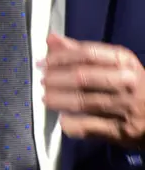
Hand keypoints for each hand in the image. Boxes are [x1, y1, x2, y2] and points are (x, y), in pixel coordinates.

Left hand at [41, 33, 144, 147]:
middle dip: (56, 79)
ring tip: (45, 98)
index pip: (87, 54)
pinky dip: (71, 123)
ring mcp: (126, 106)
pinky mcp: (122, 130)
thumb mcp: (112, 64)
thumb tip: (51, 38)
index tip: (41, 63)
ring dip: (58, 100)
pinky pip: (88, 127)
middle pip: (82, 77)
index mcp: (123, 60)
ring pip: (83, 102)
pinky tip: (63, 119)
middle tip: (42, 82)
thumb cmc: (127, 84)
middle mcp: (126, 81)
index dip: (60, 57)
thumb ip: (80, 51)